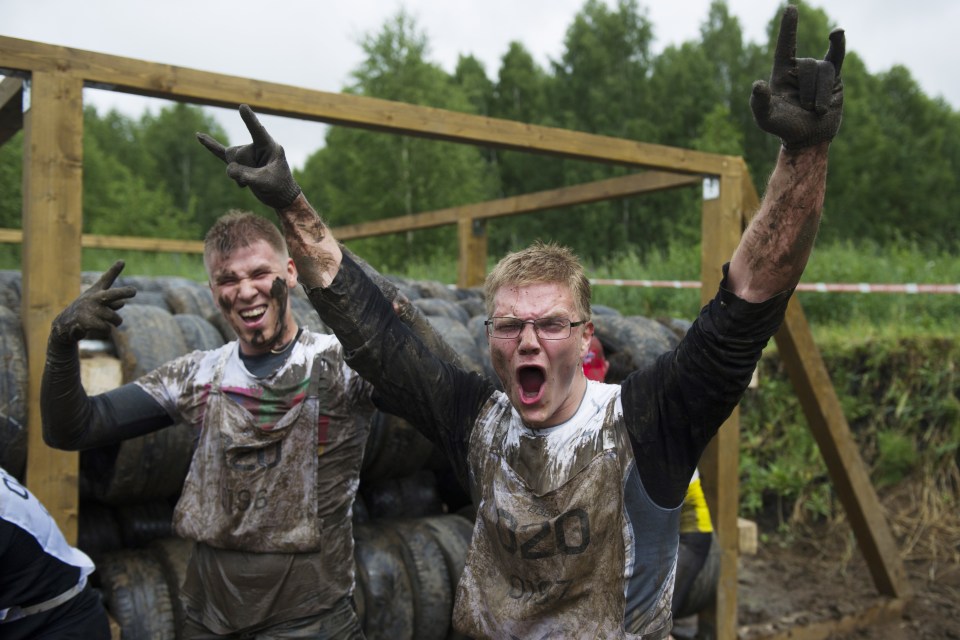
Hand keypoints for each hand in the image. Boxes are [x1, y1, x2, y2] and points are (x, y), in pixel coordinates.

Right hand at [50, 261, 135, 344]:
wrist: (65, 323)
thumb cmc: (86, 310)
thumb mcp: (98, 303)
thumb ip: (112, 301)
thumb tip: (122, 303)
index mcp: (96, 292)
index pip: (106, 279)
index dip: (114, 270)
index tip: (122, 261)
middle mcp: (93, 298)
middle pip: (112, 295)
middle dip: (123, 292)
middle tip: (134, 291)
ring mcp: (90, 309)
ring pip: (115, 318)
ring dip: (116, 322)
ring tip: (110, 322)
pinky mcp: (86, 321)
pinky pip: (107, 328)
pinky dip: (106, 330)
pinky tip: (98, 328)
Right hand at [196, 104, 301, 208]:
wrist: (279, 195)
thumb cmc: (278, 186)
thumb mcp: (265, 183)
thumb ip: (246, 176)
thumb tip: (229, 170)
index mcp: (269, 146)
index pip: (257, 131)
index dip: (249, 120)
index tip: (242, 107)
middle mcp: (256, 145)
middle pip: (238, 154)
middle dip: (245, 170)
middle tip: (262, 178)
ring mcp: (246, 152)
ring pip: (231, 160)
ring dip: (239, 175)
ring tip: (255, 179)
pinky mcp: (238, 160)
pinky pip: (220, 152)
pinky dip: (209, 145)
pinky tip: (198, 135)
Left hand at [750, 5, 844, 149]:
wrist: (809, 137)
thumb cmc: (784, 126)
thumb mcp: (766, 119)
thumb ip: (759, 103)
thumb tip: (758, 85)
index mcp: (781, 72)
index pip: (785, 46)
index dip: (788, 28)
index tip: (791, 8)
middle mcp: (800, 67)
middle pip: (808, 68)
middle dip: (808, 93)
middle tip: (804, 109)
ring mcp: (818, 70)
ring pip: (824, 72)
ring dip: (821, 96)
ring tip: (816, 110)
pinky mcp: (835, 76)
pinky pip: (837, 57)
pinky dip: (839, 44)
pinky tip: (837, 33)